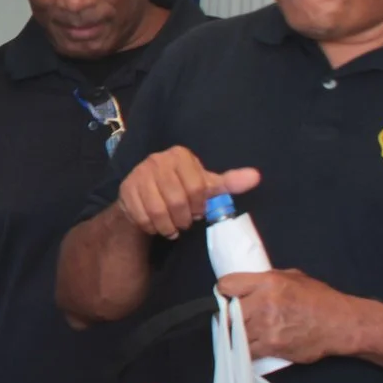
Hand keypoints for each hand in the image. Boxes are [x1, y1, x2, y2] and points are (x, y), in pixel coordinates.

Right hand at [116, 147, 261, 239]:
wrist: (144, 193)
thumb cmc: (182, 188)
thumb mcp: (207, 185)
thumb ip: (230, 182)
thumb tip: (256, 176)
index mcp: (180, 155)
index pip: (197, 187)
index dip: (200, 205)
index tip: (199, 211)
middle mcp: (157, 160)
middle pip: (177, 201)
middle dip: (184, 218)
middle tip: (186, 222)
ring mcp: (139, 174)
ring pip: (158, 211)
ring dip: (169, 226)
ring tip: (173, 227)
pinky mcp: (126, 189)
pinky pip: (142, 216)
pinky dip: (152, 227)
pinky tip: (157, 226)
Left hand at [216, 268, 358, 364]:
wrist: (341, 324)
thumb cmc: (320, 299)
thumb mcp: (292, 277)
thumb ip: (265, 280)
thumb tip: (246, 286)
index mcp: (268, 282)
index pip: (227, 285)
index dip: (224, 291)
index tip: (227, 296)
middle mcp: (264, 304)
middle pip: (228, 313)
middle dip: (230, 316)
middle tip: (237, 317)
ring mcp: (266, 327)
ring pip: (236, 334)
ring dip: (238, 334)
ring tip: (247, 331)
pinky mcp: (272, 346)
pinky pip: (248, 350)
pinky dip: (247, 349)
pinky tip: (253, 344)